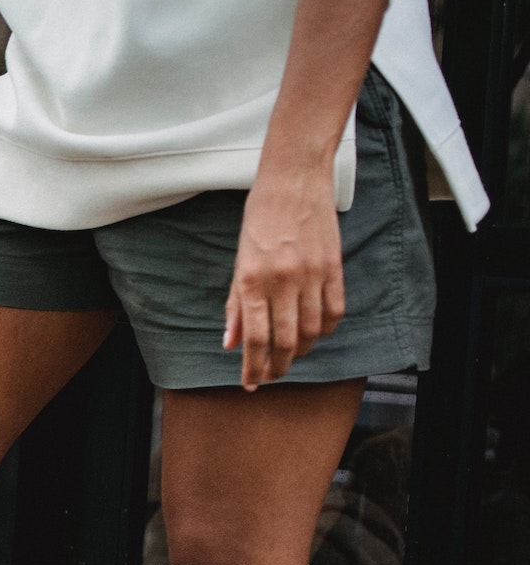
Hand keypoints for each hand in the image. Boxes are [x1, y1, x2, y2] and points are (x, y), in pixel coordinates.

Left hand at [225, 160, 345, 389]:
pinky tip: (316, 333)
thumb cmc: (260, 220)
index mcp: (251, 281)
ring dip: (302, 351)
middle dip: (278, 366)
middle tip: (272, 376)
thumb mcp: (238, 261)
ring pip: (312, 331)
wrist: (294, 181)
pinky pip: (334, 310)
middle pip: (285, 341)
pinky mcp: (333, 267)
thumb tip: (230, 343)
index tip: (251, 383)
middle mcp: (282, 281)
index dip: (252, 367)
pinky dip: (326, 329)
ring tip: (292, 356)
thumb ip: (235, 304)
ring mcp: (311, 275)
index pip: (254, 338)